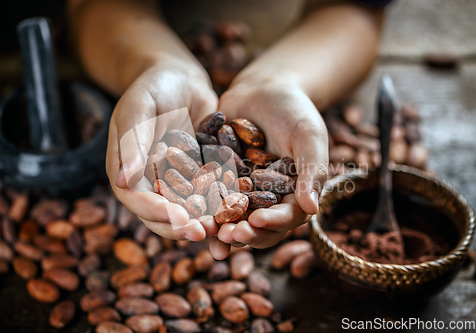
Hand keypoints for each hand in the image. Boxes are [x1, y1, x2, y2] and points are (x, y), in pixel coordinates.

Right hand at [106, 61, 218, 240]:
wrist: (181, 78)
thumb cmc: (154, 85)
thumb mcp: (139, 107)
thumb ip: (132, 141)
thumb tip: (123, 181)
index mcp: (127, 170)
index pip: (137, 199)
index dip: (158, 212)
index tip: (181, 220)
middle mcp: (149, 182)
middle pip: (162, 214)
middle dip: (183, 226)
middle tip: (207, 233)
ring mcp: (175, 182)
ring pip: (187, 211)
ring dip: (204, 224)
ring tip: (225, 231)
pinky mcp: (198, 177)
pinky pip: (208, 197)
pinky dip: (221, 208)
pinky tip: (239, 215)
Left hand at [209, 80, 328, 258]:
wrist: (263, 88)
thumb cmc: (295, 110)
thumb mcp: (309, 136)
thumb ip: (313, 171)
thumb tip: (312, 209)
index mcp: (292, 195)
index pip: (286, 217)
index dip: (273, 223)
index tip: (257, 222)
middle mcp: (265, 199)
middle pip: (255, 225)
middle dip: (243, 232)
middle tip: (227, 236)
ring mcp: (239, 190)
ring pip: (229, 216)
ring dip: (218, 227)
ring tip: (205, 231)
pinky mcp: (217, 178)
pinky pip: (206, 194)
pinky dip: (197, 203)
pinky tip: (184, 208)